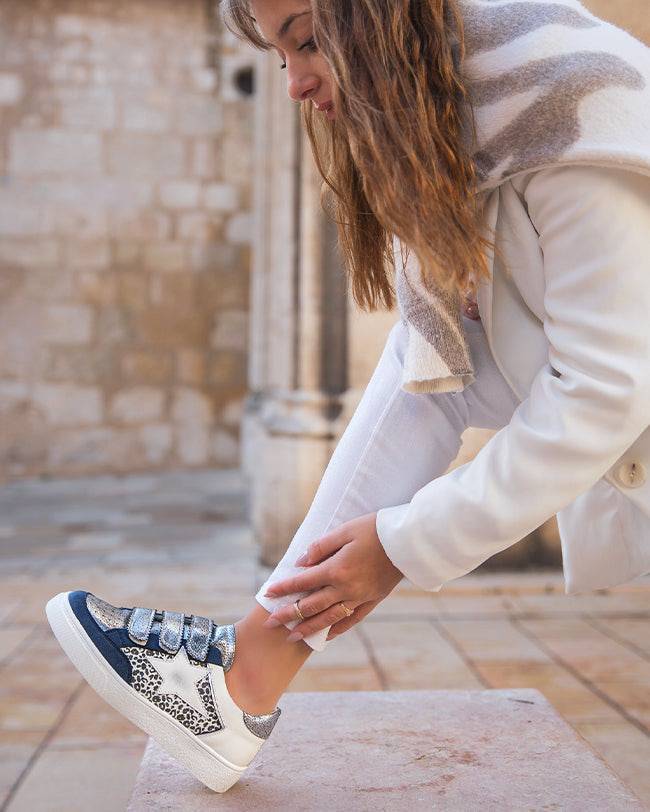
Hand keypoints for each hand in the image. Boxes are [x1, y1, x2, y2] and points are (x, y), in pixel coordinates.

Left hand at [262, 512, 402, 640]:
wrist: (407, 542)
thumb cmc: (375, 529)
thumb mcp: (345, 530)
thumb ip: (321, 547)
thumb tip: (301, 562)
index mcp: (336, 569)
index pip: (302, 582)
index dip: (283, 588)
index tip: (267, 593)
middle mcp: (345, 588)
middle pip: (311, 606)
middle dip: (288, 615)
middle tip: (271, 624)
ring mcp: (359, 597)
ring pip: (328, 618)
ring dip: (308, 628)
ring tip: (292, 637)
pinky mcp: (372, 601)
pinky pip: (351, 620)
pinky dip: (336, 629)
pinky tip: (326, 636)